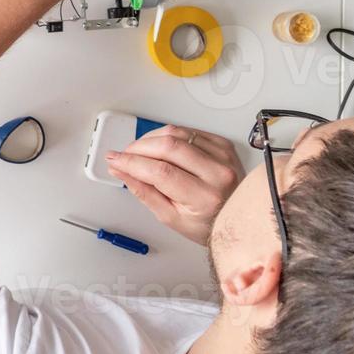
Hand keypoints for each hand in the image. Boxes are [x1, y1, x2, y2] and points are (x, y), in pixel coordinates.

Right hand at [107, 125, 243, 245]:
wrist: (238, 217)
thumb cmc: (208, 223)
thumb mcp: (170, 217)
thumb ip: (143, 192)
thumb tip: (121, 170)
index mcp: (205, 198)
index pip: (160, 172)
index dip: (132, 163)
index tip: (115, 160)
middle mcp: (218, 174)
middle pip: (168, 146)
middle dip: (138, 147)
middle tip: (125, 155)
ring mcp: (223, 156)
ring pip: (177, 133)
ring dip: (151, 138)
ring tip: (141, 151)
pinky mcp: (223, 145)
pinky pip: (188, 130)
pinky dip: (169, 135)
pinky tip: (161, 146)